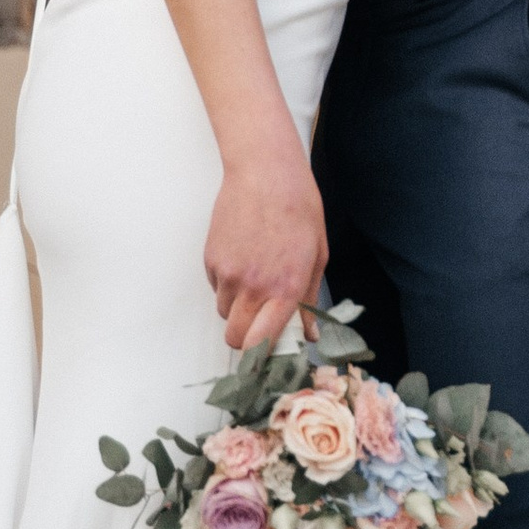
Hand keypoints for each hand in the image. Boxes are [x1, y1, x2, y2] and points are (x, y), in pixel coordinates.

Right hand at [206, 141, 327, 355]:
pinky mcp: (211, 259)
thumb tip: (308, 334)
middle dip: (245, 338)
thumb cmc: (298, 208)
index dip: (262, 356)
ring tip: (254, 278)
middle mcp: (253, 286)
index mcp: (284, 288)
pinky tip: (243, 257)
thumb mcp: (317, 255)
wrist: (265, 172)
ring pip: (224, 312)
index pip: (262, 342)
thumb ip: (309, 299)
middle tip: (257, 324)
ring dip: (236, 307)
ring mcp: (228, 273)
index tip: (268, 356)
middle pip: (235, 337)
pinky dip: (226, 284)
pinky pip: (215, 287)